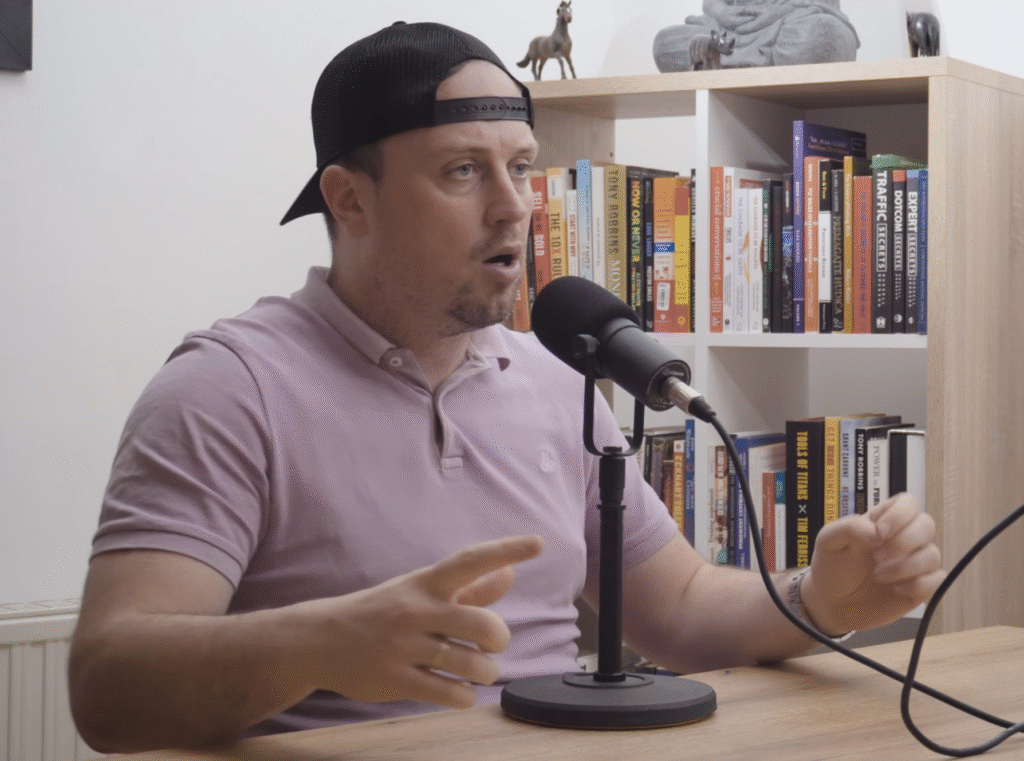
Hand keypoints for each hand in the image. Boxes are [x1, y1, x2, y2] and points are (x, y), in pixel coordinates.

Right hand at [292, 534, 542, 709]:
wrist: (320, 640)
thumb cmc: (382, 612)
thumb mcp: (420, 592)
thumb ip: (469, 588)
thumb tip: (510, 573)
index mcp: (425, 583)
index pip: (471, 561)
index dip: (507, 549)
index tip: (538, 543)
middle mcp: (416, 611)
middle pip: (484, 625)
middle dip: (498, 640)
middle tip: (492, 645)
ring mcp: (404, 647)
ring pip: (472, 665)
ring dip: (484, 672)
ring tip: (476, 670)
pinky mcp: (395, 680)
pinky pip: (450, 694)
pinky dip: (465, 696)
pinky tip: (459, 690)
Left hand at [800, 493, 943, 635]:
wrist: (832, 603)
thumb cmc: (832, 567)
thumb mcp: (829, 540)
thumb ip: (851, 527)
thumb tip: (878, 532)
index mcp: (883, 521)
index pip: (908, 503)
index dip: (899, 515)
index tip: (880, 532)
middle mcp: (903, 538)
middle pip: (927, 525)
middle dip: (903, 542)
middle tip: (877, 557)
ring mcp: (914, 562)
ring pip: (932, 555)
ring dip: (904, 567)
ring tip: (879, 576)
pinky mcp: (921, 587)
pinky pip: (938, 581)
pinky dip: (917, 586)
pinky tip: (896, 589)